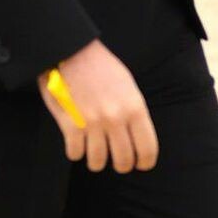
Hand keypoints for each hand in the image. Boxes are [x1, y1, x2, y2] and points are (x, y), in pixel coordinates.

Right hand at [38, 40, 158, 173]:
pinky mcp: (70, 125)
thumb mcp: (128, 86)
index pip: (147, 148)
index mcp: (135, 108)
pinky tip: (77, 144)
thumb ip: (134, 111)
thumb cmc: (102, 67)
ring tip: (96, 155)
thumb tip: (137, 138)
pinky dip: (75, 152)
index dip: (146, 162)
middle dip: (122, 166)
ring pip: (98, 162)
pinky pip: (75, 154)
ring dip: (97, 162)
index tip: (141, 165)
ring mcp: (92, 123)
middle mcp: (116, 119)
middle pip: (123, 160)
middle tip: (118, 163)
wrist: (72, 52)